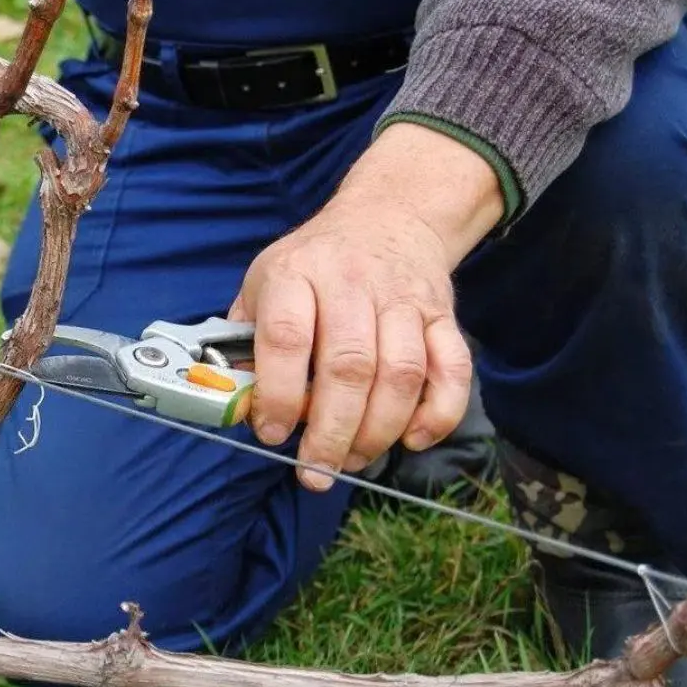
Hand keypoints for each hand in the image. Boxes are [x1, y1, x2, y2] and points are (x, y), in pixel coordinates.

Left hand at [228, 122, 503, 490]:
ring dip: (379, 431)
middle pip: (349, 367)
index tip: (271, 432)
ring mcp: (403, 300)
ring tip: (354, 460)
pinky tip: (412, 438)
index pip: (287, 337)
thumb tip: (234, 404)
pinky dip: (438, 412)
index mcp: (296, 275)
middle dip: (332, 431)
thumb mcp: (263, 283)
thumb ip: (245, 342)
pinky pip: (452, 370)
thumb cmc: (314, 264)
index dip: (278, 393)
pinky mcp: (443, 316)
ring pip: (401, 374)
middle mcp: (352, 284)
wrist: (389, 216)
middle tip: (317, 470)